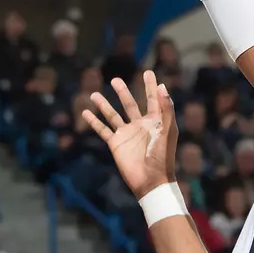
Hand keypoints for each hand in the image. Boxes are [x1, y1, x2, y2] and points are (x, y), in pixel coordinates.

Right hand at [84, 72, 176, 197]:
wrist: (150, 180)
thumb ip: (166, 108)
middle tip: (115, 80)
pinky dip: (94, 121)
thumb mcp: (167, 130)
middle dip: (123, 92)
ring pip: (113, 115)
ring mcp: (126, 134)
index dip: (150, 86)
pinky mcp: (115, 143)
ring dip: (104, 104)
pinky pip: (103, 129)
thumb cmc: (162, 156)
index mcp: (155, 121)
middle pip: (129, 104)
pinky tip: (86, 112)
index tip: (148, 72)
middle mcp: (139, 125)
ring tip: (94, 94)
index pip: (152, 99)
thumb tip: (162, 86)